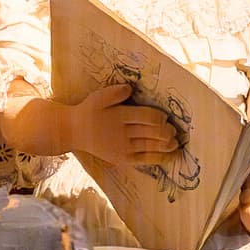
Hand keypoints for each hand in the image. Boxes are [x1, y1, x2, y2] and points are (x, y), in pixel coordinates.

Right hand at [20, 83, 174, 165]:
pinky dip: (158, 158)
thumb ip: (116, 92)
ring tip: (175, 143)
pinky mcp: (122, 159)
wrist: (73, 132)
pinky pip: (144, 160)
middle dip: (166, 132)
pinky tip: (168, 156)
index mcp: (119, 116)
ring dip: (166, 145)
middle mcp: (123, 133)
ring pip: (150, 146)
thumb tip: (131, 89)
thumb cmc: (89, 111)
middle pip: (152, 133)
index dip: (160, 118)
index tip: (165, 117)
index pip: (147, 117)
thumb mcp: (99, 97)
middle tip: (174, 130)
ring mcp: (123, 148)